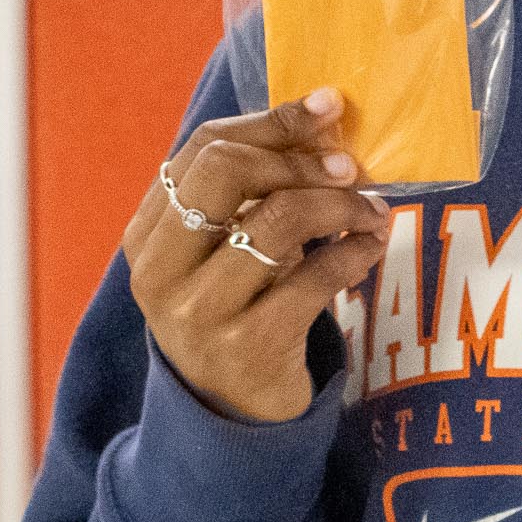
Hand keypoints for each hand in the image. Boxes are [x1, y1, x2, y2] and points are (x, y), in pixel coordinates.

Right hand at [123, 88, 389, 423]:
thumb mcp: (223, 249)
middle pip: (226, 171)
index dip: (271, 120)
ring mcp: (199, 312)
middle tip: (350, 169)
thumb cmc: (237, 309)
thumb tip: (322, 119)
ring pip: (278, 219)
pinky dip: (353, 254)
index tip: (330, 107)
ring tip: (373, 212)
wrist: (231, 415)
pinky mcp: (248, 347)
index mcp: (148, 234)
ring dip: (341, 207)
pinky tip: (370, 248)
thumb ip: (250, 191)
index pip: (203, 148)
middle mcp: (161, 271)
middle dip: (299, 160)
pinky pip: (314, 278)